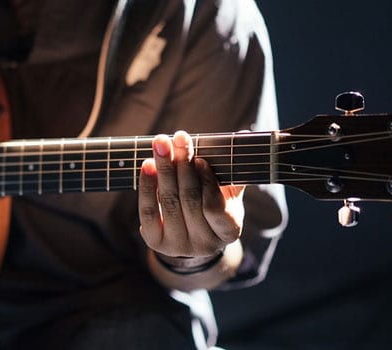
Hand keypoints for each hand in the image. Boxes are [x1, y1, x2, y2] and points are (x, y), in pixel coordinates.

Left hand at [138, 131, 244, 263]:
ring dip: (164, 170)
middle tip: (179, 138)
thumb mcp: (228, 192)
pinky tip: (148, 165)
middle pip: (189, 200)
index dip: (207, 183)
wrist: (190, 235)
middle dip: (183, 166)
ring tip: (161, 144)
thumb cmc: (213, 205)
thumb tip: (244, 134)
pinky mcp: (155, 242)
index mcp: (228, 231)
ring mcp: (178, 245)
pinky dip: (147, 186)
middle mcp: (204, 244)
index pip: (215, 207)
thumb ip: (233, 168)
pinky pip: (148, 211)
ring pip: (168, 203)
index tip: (200, 159)